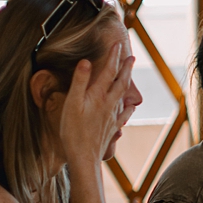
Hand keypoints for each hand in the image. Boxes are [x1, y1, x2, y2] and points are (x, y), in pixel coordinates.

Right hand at [55, 52, 135, 166]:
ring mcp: (112, 116)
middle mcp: (109, 104)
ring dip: (127, 82)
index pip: (108, 71)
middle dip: (126, 68)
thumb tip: (86, 61)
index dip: (113, 57)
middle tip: (131, 56)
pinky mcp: (112, 127)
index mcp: (98, 96)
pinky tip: (131, 105)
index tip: (118, 45)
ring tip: (130, 74)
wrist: (84, 157)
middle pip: (120, 82)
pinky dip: (128, 106)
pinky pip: (123, 114)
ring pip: (123, 95)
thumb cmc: (73, 131)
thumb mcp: (71, 104)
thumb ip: (79, 82)